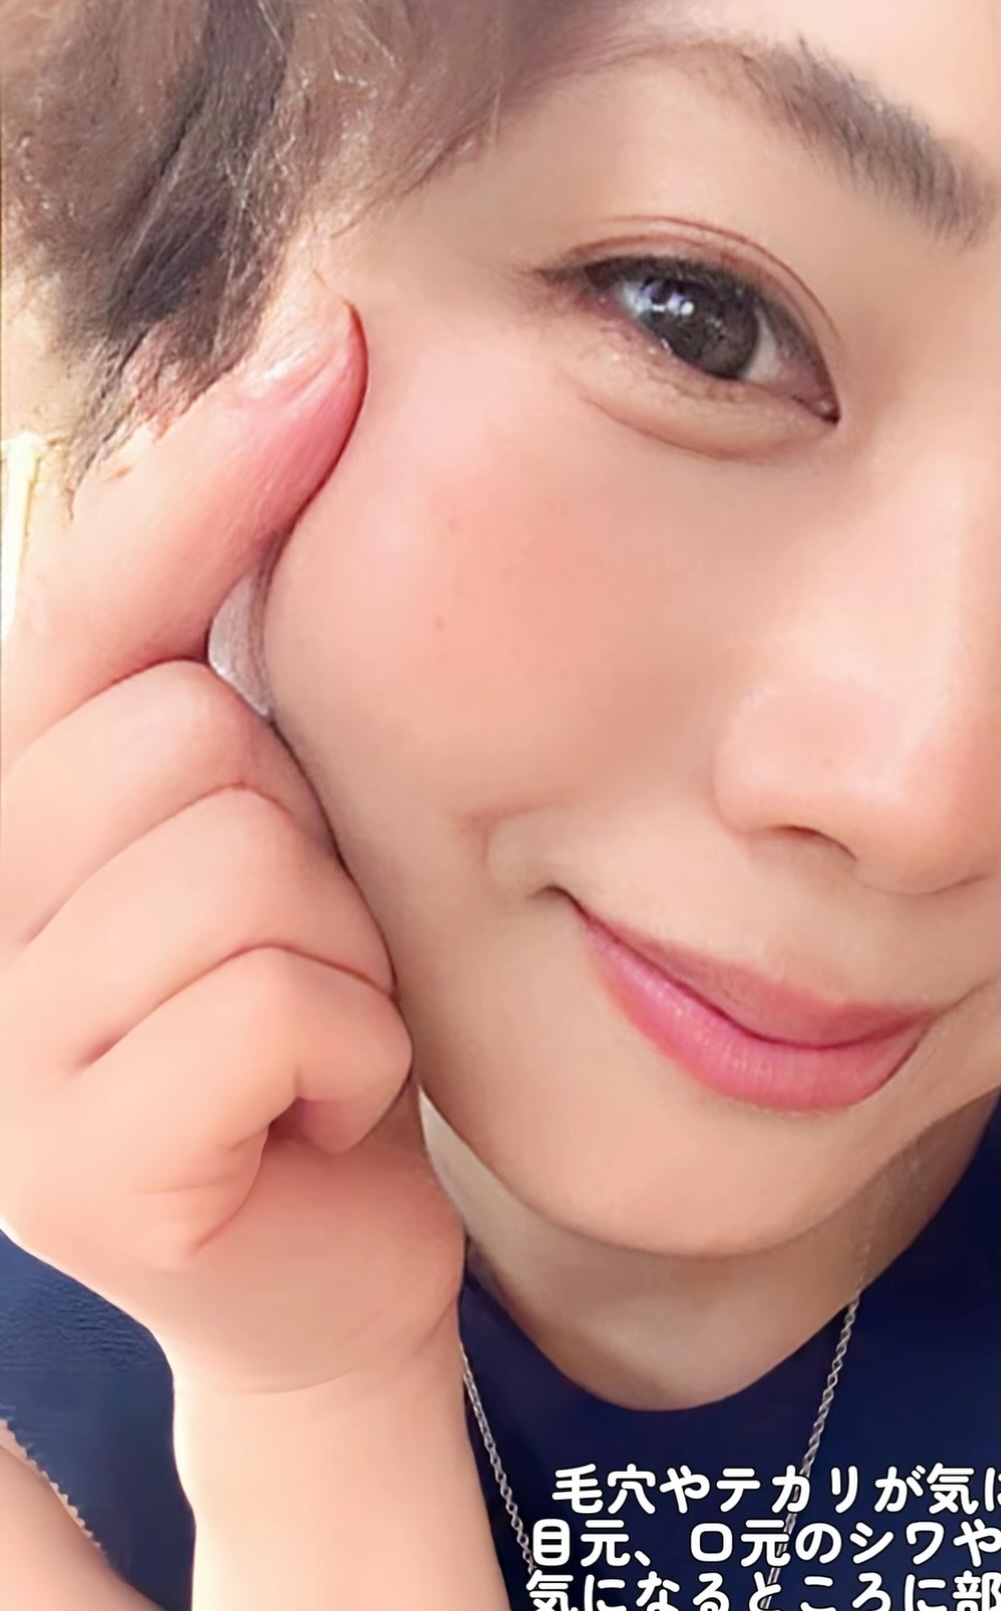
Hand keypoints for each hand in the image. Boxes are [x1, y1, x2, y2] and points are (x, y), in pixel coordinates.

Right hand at [0, 284, 466, 1398]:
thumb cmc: (305, 1021)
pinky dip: (354, 1051)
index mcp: (2, 817)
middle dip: (306, 837)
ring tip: (312, 1031)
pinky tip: (318, 1109)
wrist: (330, 1261)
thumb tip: (256, 383)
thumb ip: (219, 661)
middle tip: (302, 949)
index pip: (89, 608)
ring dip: (343, 953)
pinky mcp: (81, 1177)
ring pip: (249, 867)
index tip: (337, 350)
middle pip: (192, 736)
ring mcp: (1, 1060)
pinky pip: (285, 1004)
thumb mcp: (271, 828)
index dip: (208, 481)